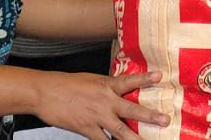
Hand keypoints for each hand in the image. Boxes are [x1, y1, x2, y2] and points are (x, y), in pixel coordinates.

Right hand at [34, 71, 167, 139]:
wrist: (45, 92)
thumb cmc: (67, 84)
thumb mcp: (91, 80)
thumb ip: (108, 87)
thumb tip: (121, 91)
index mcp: (106, 85)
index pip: (129, 80)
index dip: (145, 78)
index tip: (159, 76)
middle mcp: (105, 101)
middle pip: (131, 109)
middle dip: (149, 116)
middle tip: (165, 120)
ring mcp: (97, 116)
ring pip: (120, 131)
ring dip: (135, 139)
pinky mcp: (87, 129)